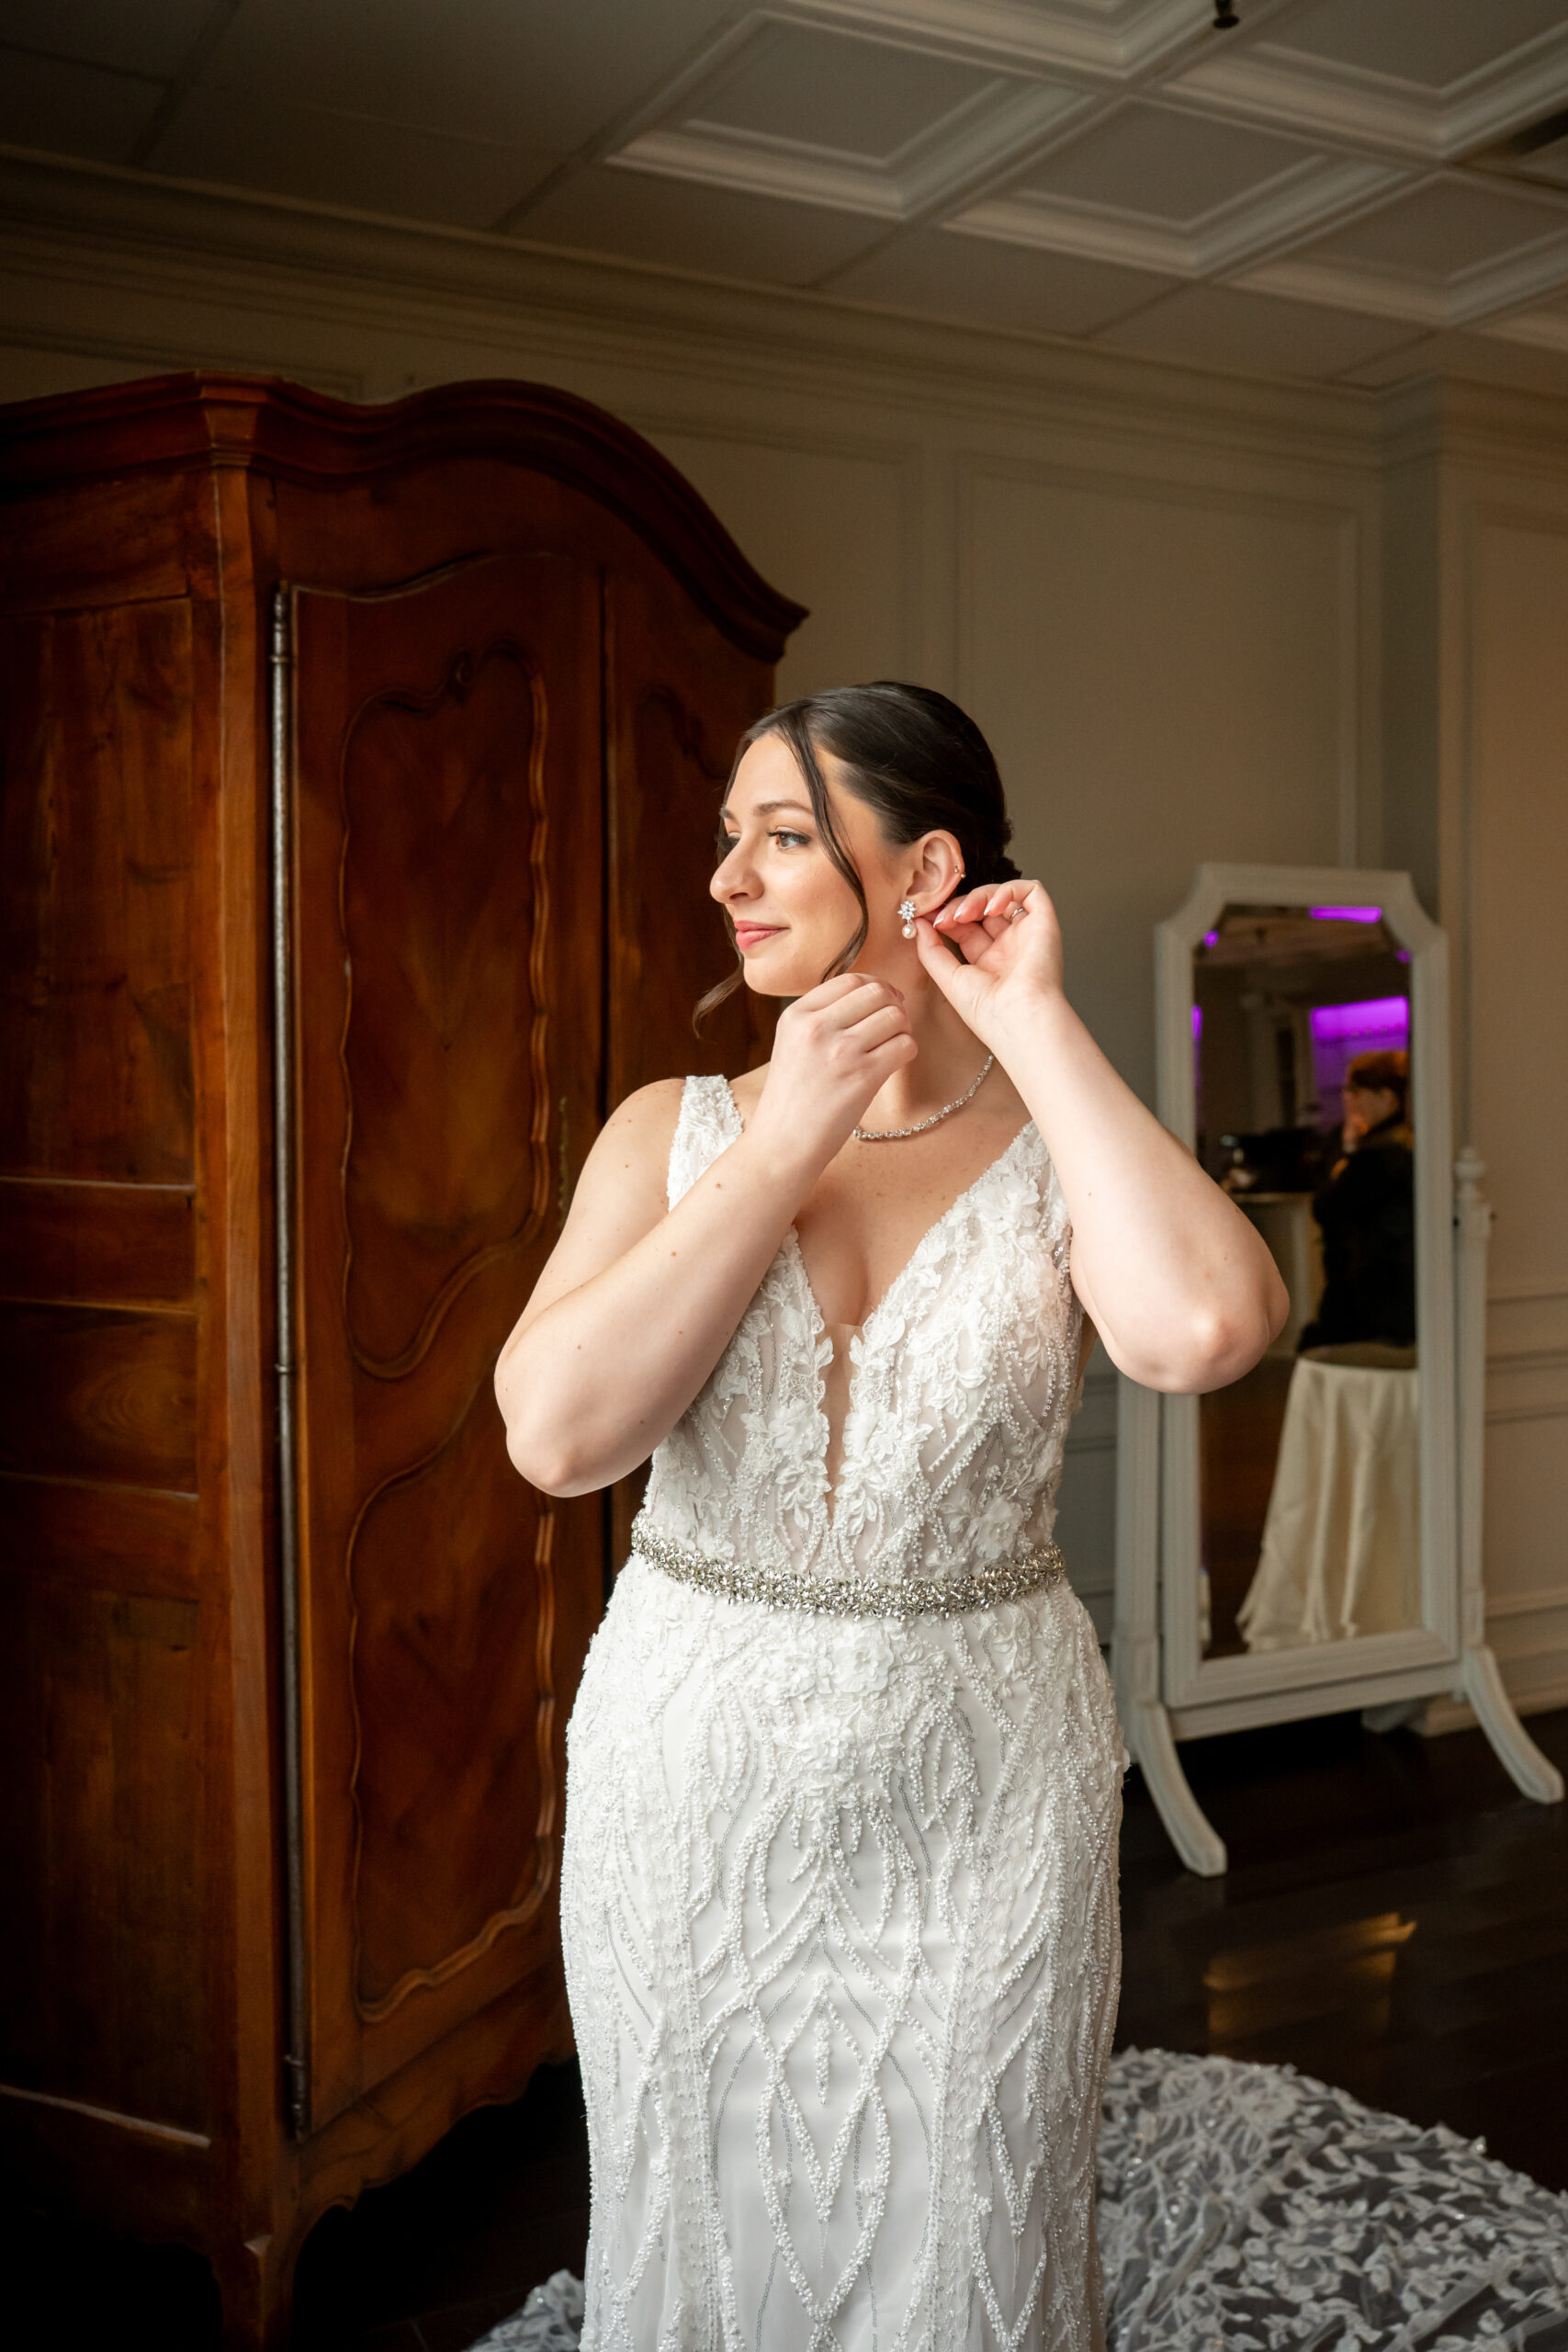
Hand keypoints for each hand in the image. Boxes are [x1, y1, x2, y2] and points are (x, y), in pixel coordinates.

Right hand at [749, 972, 915, 1169]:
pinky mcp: (863, 1076)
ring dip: (903, 1028)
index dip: (875, 987)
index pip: (850, 979)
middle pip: (877, 992)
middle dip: (893, 1004)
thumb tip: (870, 996)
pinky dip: (906, 1052)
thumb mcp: (790, 1044)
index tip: (882, 1001)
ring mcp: (841, 1051)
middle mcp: (817, 1027)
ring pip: (895, 1016)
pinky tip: (893, 1063)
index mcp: (797, 1014)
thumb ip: (821, 1018)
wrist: (782, 1143)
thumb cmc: (790, 1098)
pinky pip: (905, 1045)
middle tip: (894, 1023)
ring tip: (893, 1045)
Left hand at [915, 879, 1064, 1044]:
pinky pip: (1031, 891)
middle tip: (942, 917)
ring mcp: (1027, 934)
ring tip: (963, 913)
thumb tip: (918, 923)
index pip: (966, 927)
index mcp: (990, 963)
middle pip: (982, 910)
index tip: (925, 917)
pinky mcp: (1044, 923)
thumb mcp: (948, 979)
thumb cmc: (989, 1012)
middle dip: (958, 906)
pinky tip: (990, 907)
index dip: (946, 917)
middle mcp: (1010, 947)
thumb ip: (931, 949)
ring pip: (1003, 897)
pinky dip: (1008, 889)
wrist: (1019, 1019)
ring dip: (978, 897)